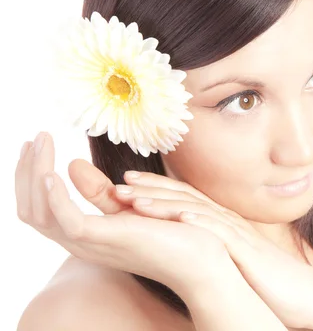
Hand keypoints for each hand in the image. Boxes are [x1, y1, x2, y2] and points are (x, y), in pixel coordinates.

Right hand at [14, 132, 234, 299]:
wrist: (200, 259)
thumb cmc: (171, 234)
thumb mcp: (130, 206)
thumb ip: (101, 191)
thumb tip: (74, 163)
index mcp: (84, 235)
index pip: (39, 210)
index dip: (31, 179)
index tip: (35, 147)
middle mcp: (80, 242)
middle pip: (31, 211)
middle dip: (25, 173)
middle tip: (32, 140)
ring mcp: (90, 243)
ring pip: (41, 213)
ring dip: (35, 175)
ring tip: (40, 144)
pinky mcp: (106, 239)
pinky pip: (67, 219)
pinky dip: (55, 196)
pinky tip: (52, 171)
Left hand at [113, 172, 312, 329]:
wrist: (304, 293)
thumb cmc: (268, 281)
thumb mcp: (235, 260)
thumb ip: (215, 248)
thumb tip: (191, 246)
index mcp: (223, 225)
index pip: (185, 199)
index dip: (155, 189)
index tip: (127, 183)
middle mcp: (228, 223)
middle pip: (185, 198)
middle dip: (151, 188)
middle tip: (120, 182)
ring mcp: (238, 235)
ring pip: (196, 211)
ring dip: (163, 202)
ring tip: (133, 198)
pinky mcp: (247, 251)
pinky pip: (221, 233)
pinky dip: (199, 222)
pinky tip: (179, 216)